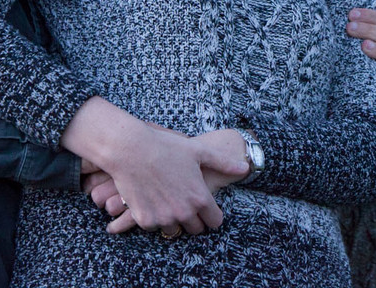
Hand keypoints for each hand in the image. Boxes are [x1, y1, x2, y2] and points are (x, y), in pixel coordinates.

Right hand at [60, 98, 243, 235]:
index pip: (215, 222)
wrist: (130, 150)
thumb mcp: (198, 151)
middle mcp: (184, 213)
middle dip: (193, 218)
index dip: (212, 214)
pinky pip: (155, 226)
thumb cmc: (166, 147)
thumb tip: (245, 168)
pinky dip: (154, 216)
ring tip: (167, 198)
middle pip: (196, 229)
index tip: (205, 207)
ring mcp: (164, 218)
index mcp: (200, 198)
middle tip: (184, 200)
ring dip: (173, 218)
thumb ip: (223, 163)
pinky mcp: (145, 221)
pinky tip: (151, 199)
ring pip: (175, 229)